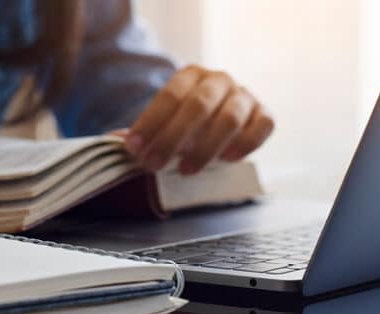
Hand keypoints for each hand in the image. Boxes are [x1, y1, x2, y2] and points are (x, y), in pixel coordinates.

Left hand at [126, 65, 273, 174]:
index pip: (169, 95)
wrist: (219, 119)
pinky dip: (246, 144)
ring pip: (230, 118)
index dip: (150, 122)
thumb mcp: (161, 124)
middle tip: (153, 165)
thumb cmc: (183, 124)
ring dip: (205, 147)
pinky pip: (263, 125)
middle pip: (198, 105)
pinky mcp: (264, 113)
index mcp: (189, 75)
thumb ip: (143, 132)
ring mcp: (244, 95)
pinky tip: (227, 160)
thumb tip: (115, 141)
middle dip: (172, 138)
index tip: (133, 148)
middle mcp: (218, 80)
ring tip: (185, 171)